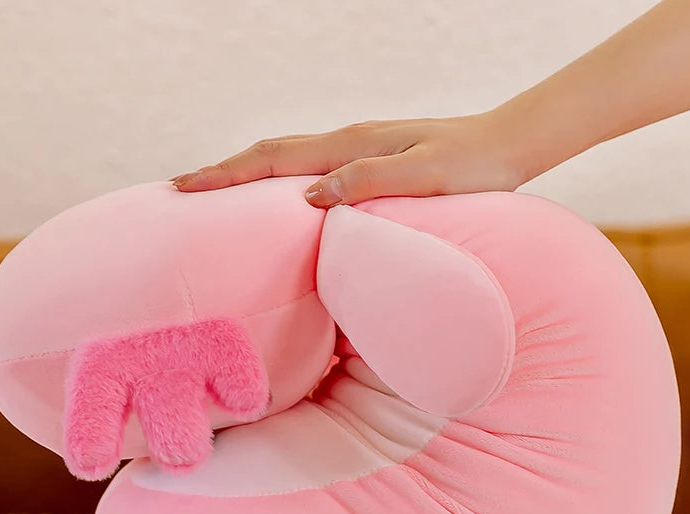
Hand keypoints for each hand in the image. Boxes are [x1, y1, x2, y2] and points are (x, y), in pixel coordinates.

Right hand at [170, 113, 526, 207]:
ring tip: (214, 191)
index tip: (185, 186)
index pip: (273, 159)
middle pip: (269, 152)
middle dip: (223, 170)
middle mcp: (347, 141)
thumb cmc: (472, 166)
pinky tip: (276, 195)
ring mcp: (356, 148)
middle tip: (182, 188)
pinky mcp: (368, 159)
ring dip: (246, 172)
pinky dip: (278, 178)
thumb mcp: (423, 177)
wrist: (507, 144)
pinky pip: (309, 167)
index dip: (226, 174)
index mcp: (352, 146)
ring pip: (286, 158)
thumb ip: (367, 182)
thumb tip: (308, 195)